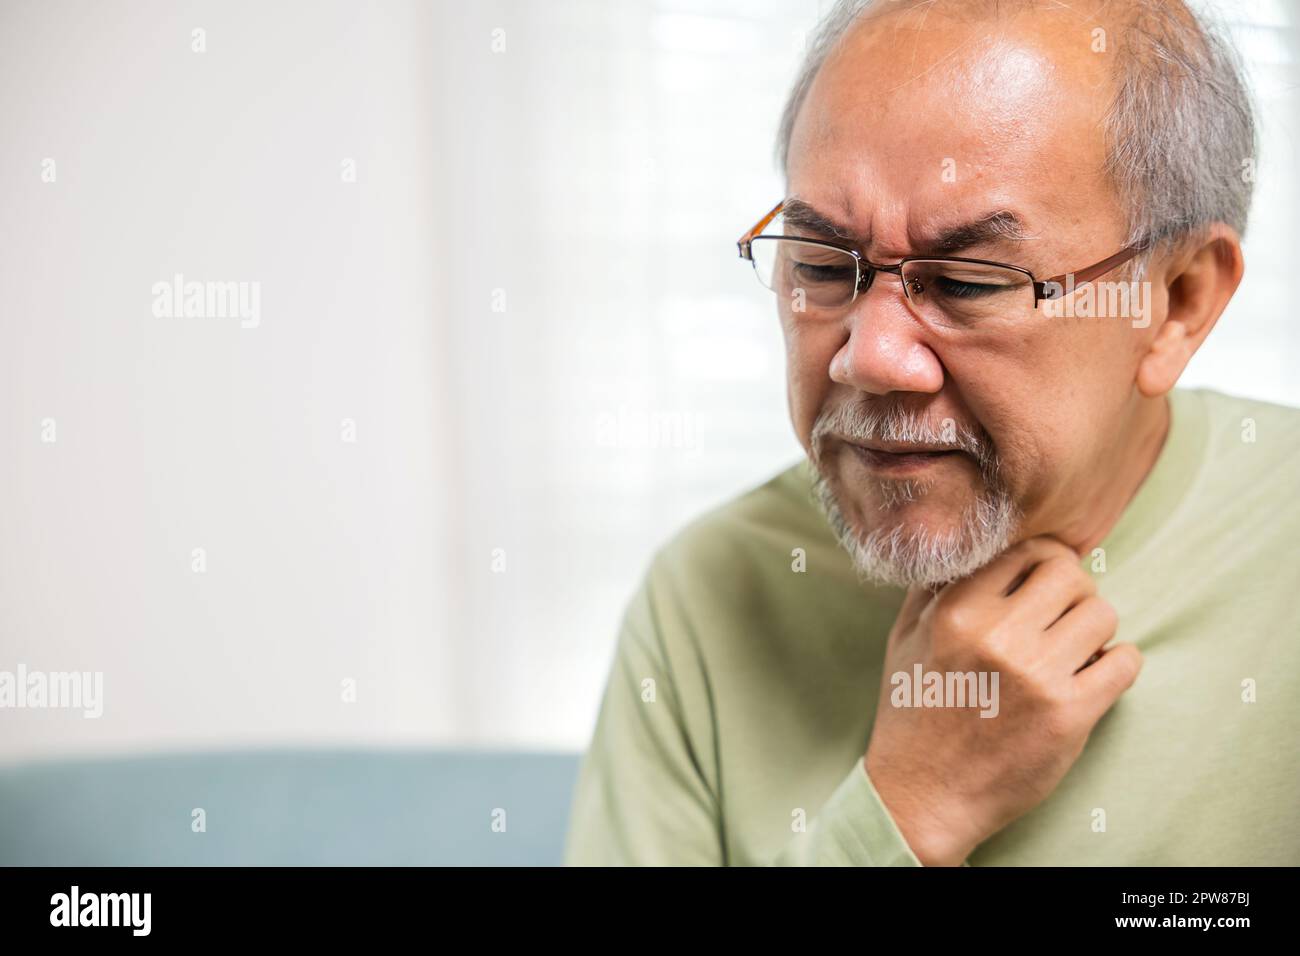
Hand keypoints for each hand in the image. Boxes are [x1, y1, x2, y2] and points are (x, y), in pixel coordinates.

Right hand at [863, 535, 1142, 865]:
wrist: (923, 794)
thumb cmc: (913, 711)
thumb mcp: (905, 637)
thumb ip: (937, 586)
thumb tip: (975, 545)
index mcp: (957, 611)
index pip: (1029, 550)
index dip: (1044, 561)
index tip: (1043, 582)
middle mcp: (997, 637)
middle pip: (1072, 575)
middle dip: (1073, 590)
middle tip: (1062, 616)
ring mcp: (1037, 676)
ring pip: (1103, 614)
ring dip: (1094, 628)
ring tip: (1074, 649)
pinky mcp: (1069, 715)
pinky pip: (1125, 662)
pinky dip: (1117, 663)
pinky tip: (1094, 675)